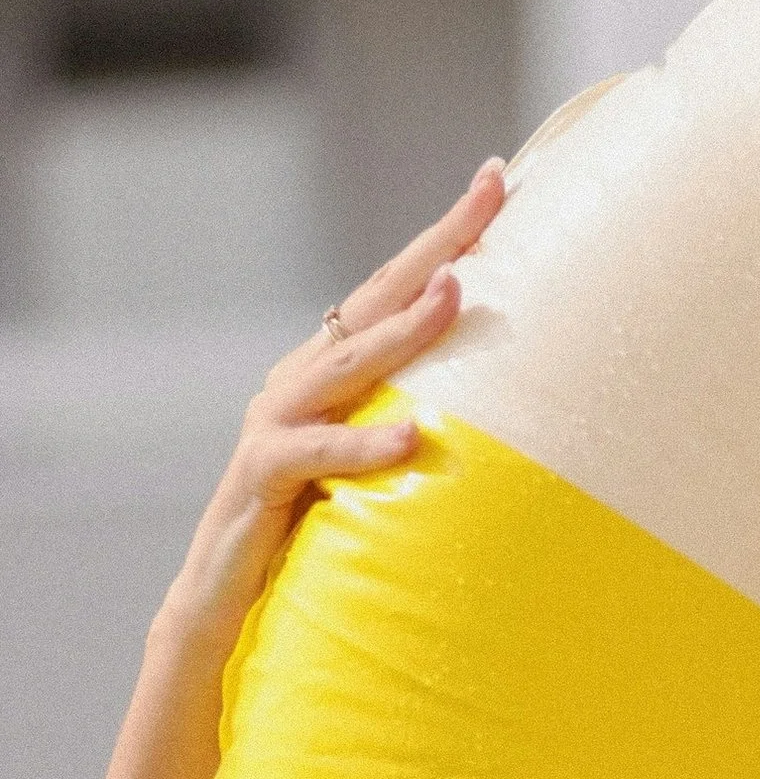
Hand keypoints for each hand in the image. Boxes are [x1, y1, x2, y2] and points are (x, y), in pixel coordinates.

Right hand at [159, 162, 505, 657]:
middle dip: (435, 247)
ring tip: (457, 294)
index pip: (396, 288)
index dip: (446, 236)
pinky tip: (409, 435)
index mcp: (331, 370)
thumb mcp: (382, 466)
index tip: (501, 179)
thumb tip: (515, 404)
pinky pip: (314, 456)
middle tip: (492, 197)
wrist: (224, 600)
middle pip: (374, 300)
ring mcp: (274, 424)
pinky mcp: (260, 480)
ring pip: (345, 365)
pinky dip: (362, 446)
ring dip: (403, 329)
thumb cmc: (315, 530)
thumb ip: (422, 421)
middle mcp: (300, 381)